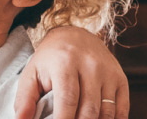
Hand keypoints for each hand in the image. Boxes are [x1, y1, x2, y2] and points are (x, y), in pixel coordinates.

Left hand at [14, 26, 128, 118]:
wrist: (75, 35)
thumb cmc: (51, 59)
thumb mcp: (32, 73)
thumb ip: (24, 98)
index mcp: (65, 63)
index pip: (67, 101)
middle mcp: (90, 66)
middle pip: (89, 110)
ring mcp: (108, 72)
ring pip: (106, 112)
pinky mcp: (120, 78)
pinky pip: (121, 109)